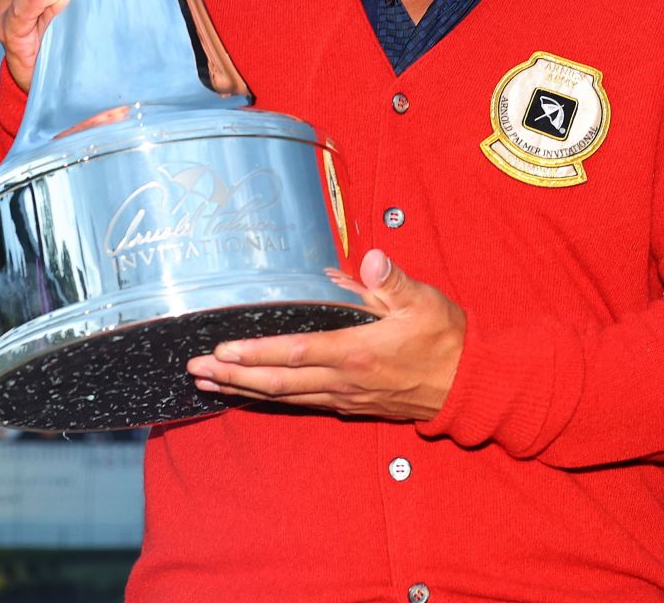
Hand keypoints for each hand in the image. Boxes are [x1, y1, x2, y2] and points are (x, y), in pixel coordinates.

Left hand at [185, 249, 466, 420]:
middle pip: (277, 383)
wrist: (469, 386)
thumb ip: (391, 281)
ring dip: (244, 390)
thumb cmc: (446, 340)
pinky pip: (302, 402)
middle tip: (194, 370)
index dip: (255, 352)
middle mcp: (344, 381)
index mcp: (356, 353)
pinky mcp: (351, 405)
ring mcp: (346, 397)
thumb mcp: (423, 301)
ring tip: (208, 384)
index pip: (294, 353)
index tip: (221, 350)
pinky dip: (271, 398)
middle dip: (232, 376)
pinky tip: (253, 393)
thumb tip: (370, 257)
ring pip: (285, 398)